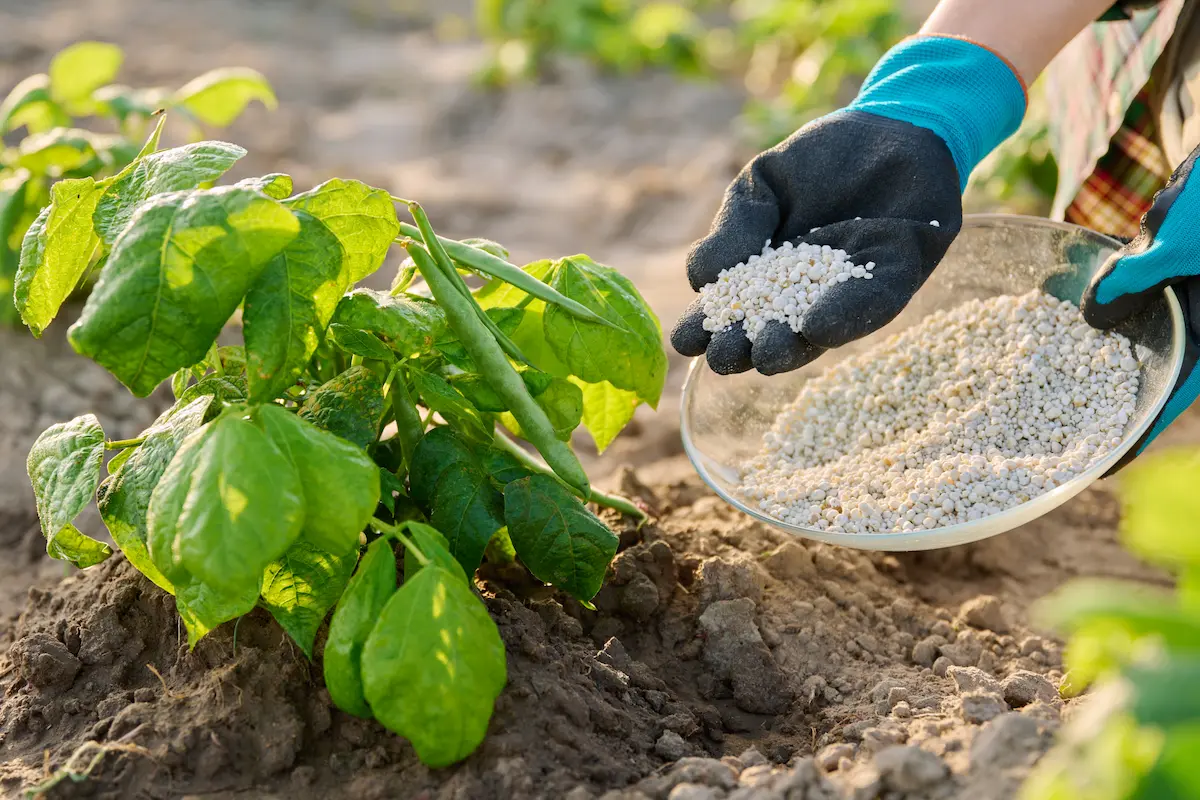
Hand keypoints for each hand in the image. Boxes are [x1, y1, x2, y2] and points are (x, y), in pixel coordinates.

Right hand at [671, 36, 1025, 374]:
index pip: (728, 313)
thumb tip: (701, 280)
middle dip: (744, 349)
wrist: (894, 125)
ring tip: (766, 353)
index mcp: (763, 280)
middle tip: (726, 355)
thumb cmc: (820, 161)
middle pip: (766, 337)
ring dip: (789, 347)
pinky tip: (816, 326)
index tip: (685, 341)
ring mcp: (848, 294)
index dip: (704, 329)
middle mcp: (804, 300)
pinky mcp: (896, 280)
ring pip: (816, 334)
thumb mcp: (762, 186)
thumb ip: (734, 229)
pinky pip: (872, 305)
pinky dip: (844, 316)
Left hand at [1082, 145, 1199, 468]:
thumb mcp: (1179, 240)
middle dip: (1102, 405)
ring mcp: (1176, 298)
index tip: (1102, 466)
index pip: (1170, 395)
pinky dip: (1094, 308)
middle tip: (1053, 439)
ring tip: (1038, 387)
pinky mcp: (1160, 271)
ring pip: (1127, 340)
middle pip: (1142, 375)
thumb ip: (1137, 278)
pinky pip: (1122, 300)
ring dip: (1089, 357)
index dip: (1136, 433)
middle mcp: (1192, 323)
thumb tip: (1092, 318)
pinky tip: (1051, 314)